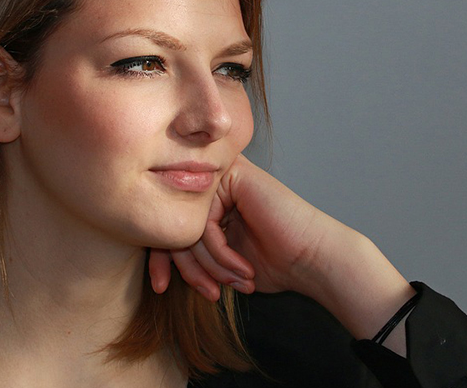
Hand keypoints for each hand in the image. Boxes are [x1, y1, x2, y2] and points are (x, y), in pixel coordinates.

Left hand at [149, 154, 415, 342]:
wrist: (314, 261)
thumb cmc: (274, 263)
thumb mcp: (218, 262)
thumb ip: (189, 253)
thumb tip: (153, 264)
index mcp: (208, 198)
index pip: (167, 224)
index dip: (160, 259)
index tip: (159, 288)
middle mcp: (213, 181)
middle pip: (173, 223)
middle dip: (187, 267)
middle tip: (208, 292)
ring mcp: (223, 174)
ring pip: (188, 225)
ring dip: (209, 265)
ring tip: (231, 282)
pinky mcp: (234, 175)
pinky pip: (205, 221)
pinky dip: (220, 253)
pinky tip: (239, 268)